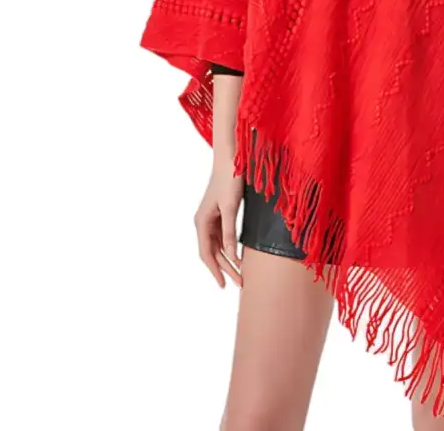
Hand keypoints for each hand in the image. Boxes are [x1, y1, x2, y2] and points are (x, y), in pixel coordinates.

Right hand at [194, 158, 244, 288]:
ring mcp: (211, 217)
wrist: (231, 158)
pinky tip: (239, 255)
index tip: (225, 285)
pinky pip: (223, 236)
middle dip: (226, 268)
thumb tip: (230, 257)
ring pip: (218, 245)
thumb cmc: (229, 180)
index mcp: (201, 222)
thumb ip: (229, 233)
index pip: (206, 254)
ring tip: (242, 273)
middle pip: (213, 252)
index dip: (215, 271)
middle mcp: (203, 221)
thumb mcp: (230, 208)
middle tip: (241, 283)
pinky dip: (230, 247)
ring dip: (229, 259)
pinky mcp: (220, 212)